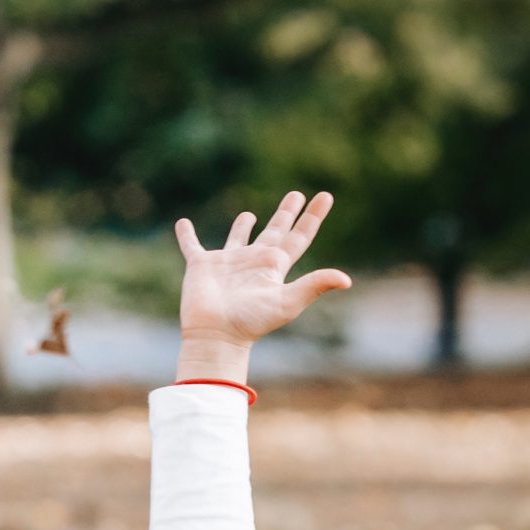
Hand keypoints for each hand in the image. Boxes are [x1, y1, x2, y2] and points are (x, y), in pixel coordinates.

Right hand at [173, 191, 352, 380]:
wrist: (216, 334)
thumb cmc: (252, 321)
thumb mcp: (287, 302)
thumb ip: (314, 285)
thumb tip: (347, 280)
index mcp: (274, 266)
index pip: (299, 237)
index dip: (312, 217)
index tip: (325, 196)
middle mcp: (253, 262)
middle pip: (275, 231)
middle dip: (286, 213)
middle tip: (296, 194)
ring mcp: (227, 263)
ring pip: (238, 238)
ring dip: (243, 225)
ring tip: (250, 214)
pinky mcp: (200, 266)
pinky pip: (192, 245)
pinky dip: (187, 235)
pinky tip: (183, 223)